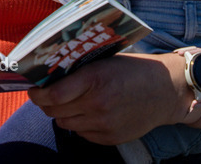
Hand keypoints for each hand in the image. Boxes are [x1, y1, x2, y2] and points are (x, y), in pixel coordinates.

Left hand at [27, 52, 188, 144]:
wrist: (167, 91)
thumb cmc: (133, 70)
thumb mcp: (103, 61)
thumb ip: (78, 71)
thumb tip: (47, 76)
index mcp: (94, 79)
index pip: (52, 94)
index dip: (37, 94)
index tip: (33, 90)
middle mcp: (97, 104)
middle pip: (54, 111)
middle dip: (46, 103)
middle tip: (47, 95)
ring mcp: (104, 124)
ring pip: (65, 123)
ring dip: (62, 113)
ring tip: (69, 102)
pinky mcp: (110, 138)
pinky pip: (81, 133)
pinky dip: (79, 123)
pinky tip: (88, 112)